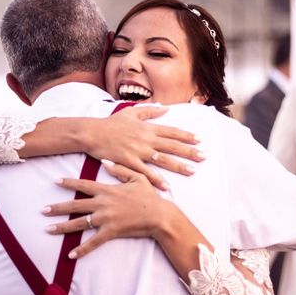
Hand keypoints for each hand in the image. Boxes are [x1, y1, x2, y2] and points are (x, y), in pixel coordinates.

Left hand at [43, 161, 177, 258]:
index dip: (69, 183)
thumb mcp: (137, 178)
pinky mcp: (110, 232)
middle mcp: (103, 204)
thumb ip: (120, 169)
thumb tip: (106, 162)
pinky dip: (82, 249)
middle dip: (58, 207)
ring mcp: (105, 218)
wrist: (159, 215)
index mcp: (107, 190)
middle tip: (43, 210)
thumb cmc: (149, 197)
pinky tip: (70, 255)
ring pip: (79, 223)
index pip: (84, 184)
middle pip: (76, 205)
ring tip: (48, 229)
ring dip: (62, 226)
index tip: (56, 181)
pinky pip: (93, 242)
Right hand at [85, 106, 203, 189]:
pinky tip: (166, 186)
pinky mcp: (128, 161)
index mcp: (147, 127)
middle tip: (203, 157)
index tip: (199, 140)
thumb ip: (150, 111)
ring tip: (192, 171)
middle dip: (189, 151)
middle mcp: (146, 139)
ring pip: (162, 159)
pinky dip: (156, 179)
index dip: (186, 136)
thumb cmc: (111, 123)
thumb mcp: (131, 112)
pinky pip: (145, 172)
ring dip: (178, 166)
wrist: (92, 133)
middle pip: (172, 146)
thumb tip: (166, 109)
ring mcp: (138, 151)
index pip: (171, 131)